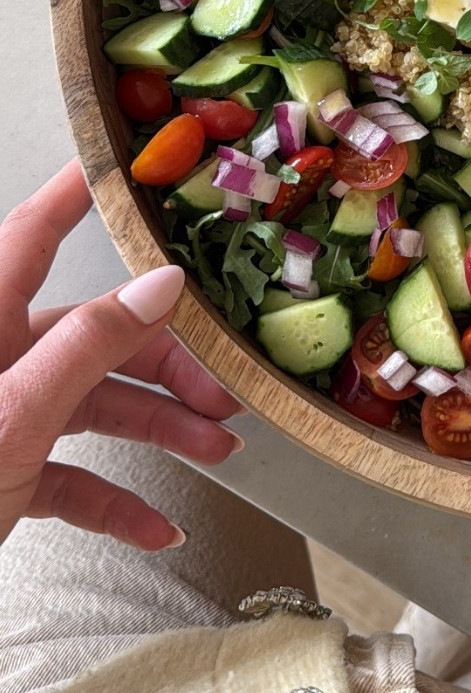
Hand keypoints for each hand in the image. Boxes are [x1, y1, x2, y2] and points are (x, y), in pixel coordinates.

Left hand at [0, 161, 245, 551]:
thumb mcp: (14, 415)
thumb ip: (88, 348)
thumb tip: (158, 287)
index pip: (35, 234)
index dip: (78, 194)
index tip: (122, 166)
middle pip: (94, 334)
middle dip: (167, 361)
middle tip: (225, 385)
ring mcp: (0, 417)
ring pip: (93, 404)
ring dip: (160, 429)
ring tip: (217, 450)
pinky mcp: (1, 473)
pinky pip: (70, 474)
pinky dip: (116, 500)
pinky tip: (156, 526)